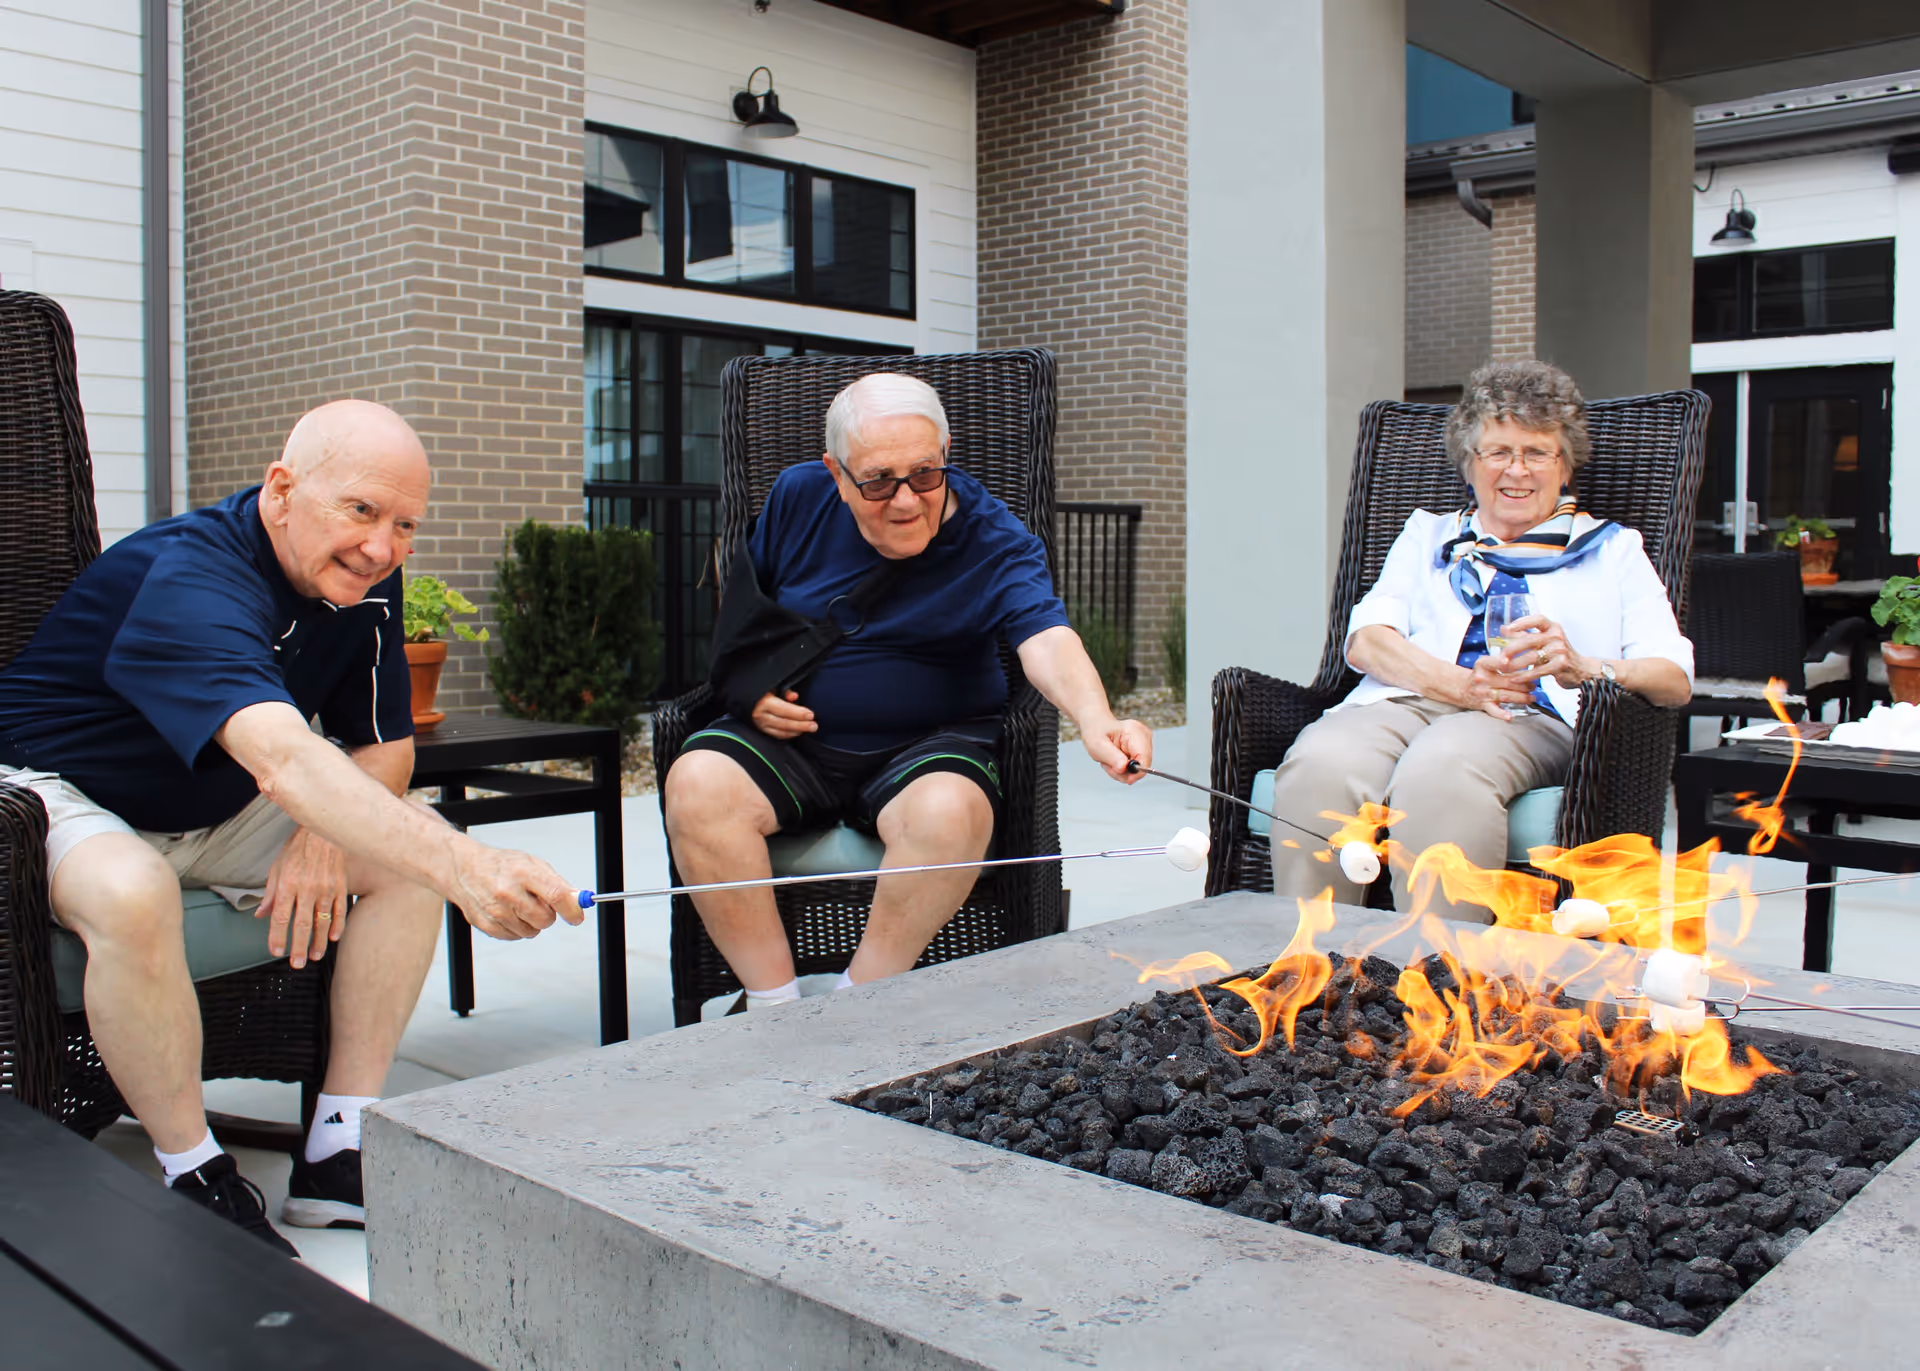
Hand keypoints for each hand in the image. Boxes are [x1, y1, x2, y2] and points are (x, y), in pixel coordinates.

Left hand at [259, 827, 348, 967]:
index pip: (281, 918)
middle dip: (299, 947)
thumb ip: (270, 894)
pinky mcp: (340, 885)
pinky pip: (340, 910)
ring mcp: (326, 888)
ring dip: (319, 941)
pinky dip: (338, 925)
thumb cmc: (297, 849)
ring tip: (315, 956)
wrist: (322, 830)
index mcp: (288, 885)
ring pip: (323, 921)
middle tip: (297, 964)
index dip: (278, 937)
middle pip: (302, 924)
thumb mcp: (277, 869)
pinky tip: (334, 937)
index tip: (275, 951)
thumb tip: (260, 916)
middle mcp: (307, 888)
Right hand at [446, 840, 585, 940]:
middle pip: (545, 919)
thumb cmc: (500, 865)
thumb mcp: (532, 863)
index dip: (571, 909)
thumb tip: (577, 901)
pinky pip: (514, 936)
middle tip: (539, 903)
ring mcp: (495, 910)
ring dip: (531, 922)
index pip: (556, 895)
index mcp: (523, 873)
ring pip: (531, 931)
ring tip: (519, 905)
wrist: (465, 869)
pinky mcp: (486, 924)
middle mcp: (508, 892)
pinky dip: (516, 928)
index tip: (576, 916)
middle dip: (548, 915)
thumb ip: (557, 883)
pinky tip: (508, 912)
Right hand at [751, 689, 816, 738]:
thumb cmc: (762, 690)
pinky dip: (788, 734)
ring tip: (808, 729)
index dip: (798, 713)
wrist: (746, 697)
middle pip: (784, 723)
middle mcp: (761, 715)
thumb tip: (794, 697)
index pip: (784, 710)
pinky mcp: (761, 730)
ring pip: (781, 731)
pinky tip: (798, 732)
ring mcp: (760, 724)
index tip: (810, 715)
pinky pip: (777, 735)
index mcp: (764, 702)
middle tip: (813, 726)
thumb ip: (784, 691)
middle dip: (801, 725)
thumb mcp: (772, 686)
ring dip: (796, 731)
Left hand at [1080, 717, 1151, 781]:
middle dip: (1125, 772)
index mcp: (1134, 731)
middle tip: (1110, 766)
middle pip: (1143, 766)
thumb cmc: (1096, 732)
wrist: (1097, 727)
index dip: (1136, 772)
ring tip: (1110, 762)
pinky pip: (1136, 768)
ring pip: (1139, 769)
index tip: (1123, 777)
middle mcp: (1144, 736)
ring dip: (1122, 772)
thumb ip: (1112, 758)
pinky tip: (1115, 762)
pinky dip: (1124, 770)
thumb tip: (1124, 768)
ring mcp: (1145, 743)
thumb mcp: (1098, 746)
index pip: (1144, 758)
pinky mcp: (1142, 750)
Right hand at [1456, 656, 1534, 720]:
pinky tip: (1509, 716)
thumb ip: (1502, 661)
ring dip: (1522, 697)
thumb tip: (1526, 661)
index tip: (1509, 662)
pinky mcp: (1483, 704)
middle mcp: (1482, 678)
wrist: (1462, 687)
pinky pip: (1493, 710)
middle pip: (1508, 681)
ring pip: (1505, 695)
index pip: (1495, 662)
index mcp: (1483, 665)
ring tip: (1531, 698)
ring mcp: (1482, 692)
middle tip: (1533, 686)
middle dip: (1524, 684)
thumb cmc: (1479, 674)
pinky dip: (1502, 714)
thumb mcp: (1486, 663)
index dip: (1503, 662)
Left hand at [1502, 614, 1597, 688]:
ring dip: (1515, 664)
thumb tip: (1503, 629)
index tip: (1507, 629)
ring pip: (1532, 656)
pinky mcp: (1561, 665)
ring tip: (1504, 670)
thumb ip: (1525, 635)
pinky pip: (1538, 670)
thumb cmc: (1559, 654)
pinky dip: (1525, 676)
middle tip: (1500, 657)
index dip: (1522, 622)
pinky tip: (1515, 679)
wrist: (1582, 670)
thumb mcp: (1545, 641)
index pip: (1537, 619)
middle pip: (1530, 640)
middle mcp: (1557, 636)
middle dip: (1512, 649)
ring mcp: (1560, 650)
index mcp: (1553, 627)